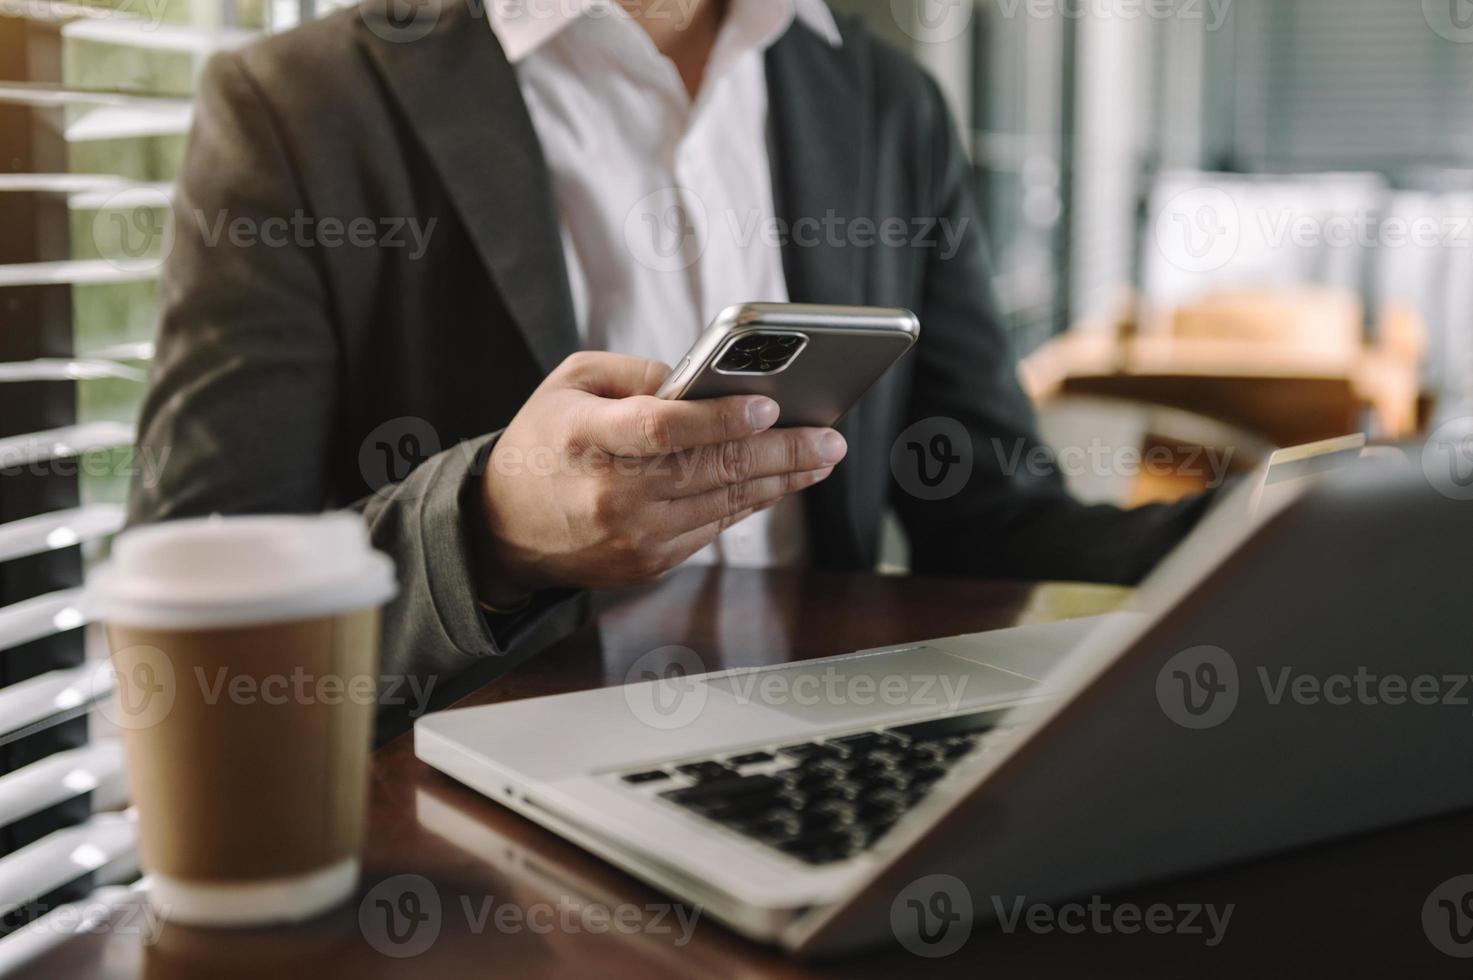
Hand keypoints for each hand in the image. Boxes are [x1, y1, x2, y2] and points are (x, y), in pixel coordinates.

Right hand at [473, 351, 845, 602]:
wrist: (503, 529)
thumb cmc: (544, 440)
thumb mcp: (572, 382)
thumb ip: (641, 372)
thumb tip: (710, 381)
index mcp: (586, 437)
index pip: (663, 429)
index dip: (719, 419)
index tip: (769, 406)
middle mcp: (611, 493)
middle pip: (710, 470)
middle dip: (780, 452)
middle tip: (830, 437)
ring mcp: (632, 535)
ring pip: (724, 503)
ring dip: (781, 479)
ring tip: (822, 455)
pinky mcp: (648, 562)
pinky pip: (714, 527)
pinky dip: (751, 501)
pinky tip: (781, 480)